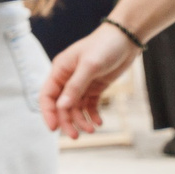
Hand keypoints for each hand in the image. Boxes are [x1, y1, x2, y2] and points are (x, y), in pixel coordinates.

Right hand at [40, 23, 139, 137]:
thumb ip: (75, 86)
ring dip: (81, 120)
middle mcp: (68, 79)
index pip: (47, 96)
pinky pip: (89, 105)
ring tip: (91, 130)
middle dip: (67, 121)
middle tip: (76, 136)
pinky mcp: (95, 86)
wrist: (127, 37)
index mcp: (60, 71)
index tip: (54, 128)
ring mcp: (82, 83)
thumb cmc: (105, 45)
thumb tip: (62, 106)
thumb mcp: (90, 66)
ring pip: (75, 107)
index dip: (48, 113)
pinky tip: (99, 122)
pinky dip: (92, 114)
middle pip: (61, 106)